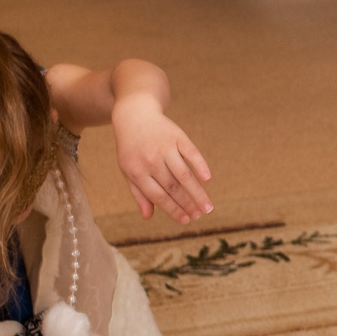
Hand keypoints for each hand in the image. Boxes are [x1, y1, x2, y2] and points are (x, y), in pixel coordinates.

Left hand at [112, 94, 211, 220]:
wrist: (134, 115)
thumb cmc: (131, 148)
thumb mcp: (128, 170)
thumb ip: (138, 193)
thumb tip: (147, 217)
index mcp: (136, 171)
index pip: (158, 196)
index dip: (173, 210)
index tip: (186, 220)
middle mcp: (150, 160)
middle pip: (173, 187)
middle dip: (188, 204)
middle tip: (201, 215)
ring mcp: (165, 148)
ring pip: (184, 174)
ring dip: (197, 192)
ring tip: (208, 206)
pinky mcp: (177, 136)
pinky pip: (191, 153)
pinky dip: (200, 165)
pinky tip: (207, 179)